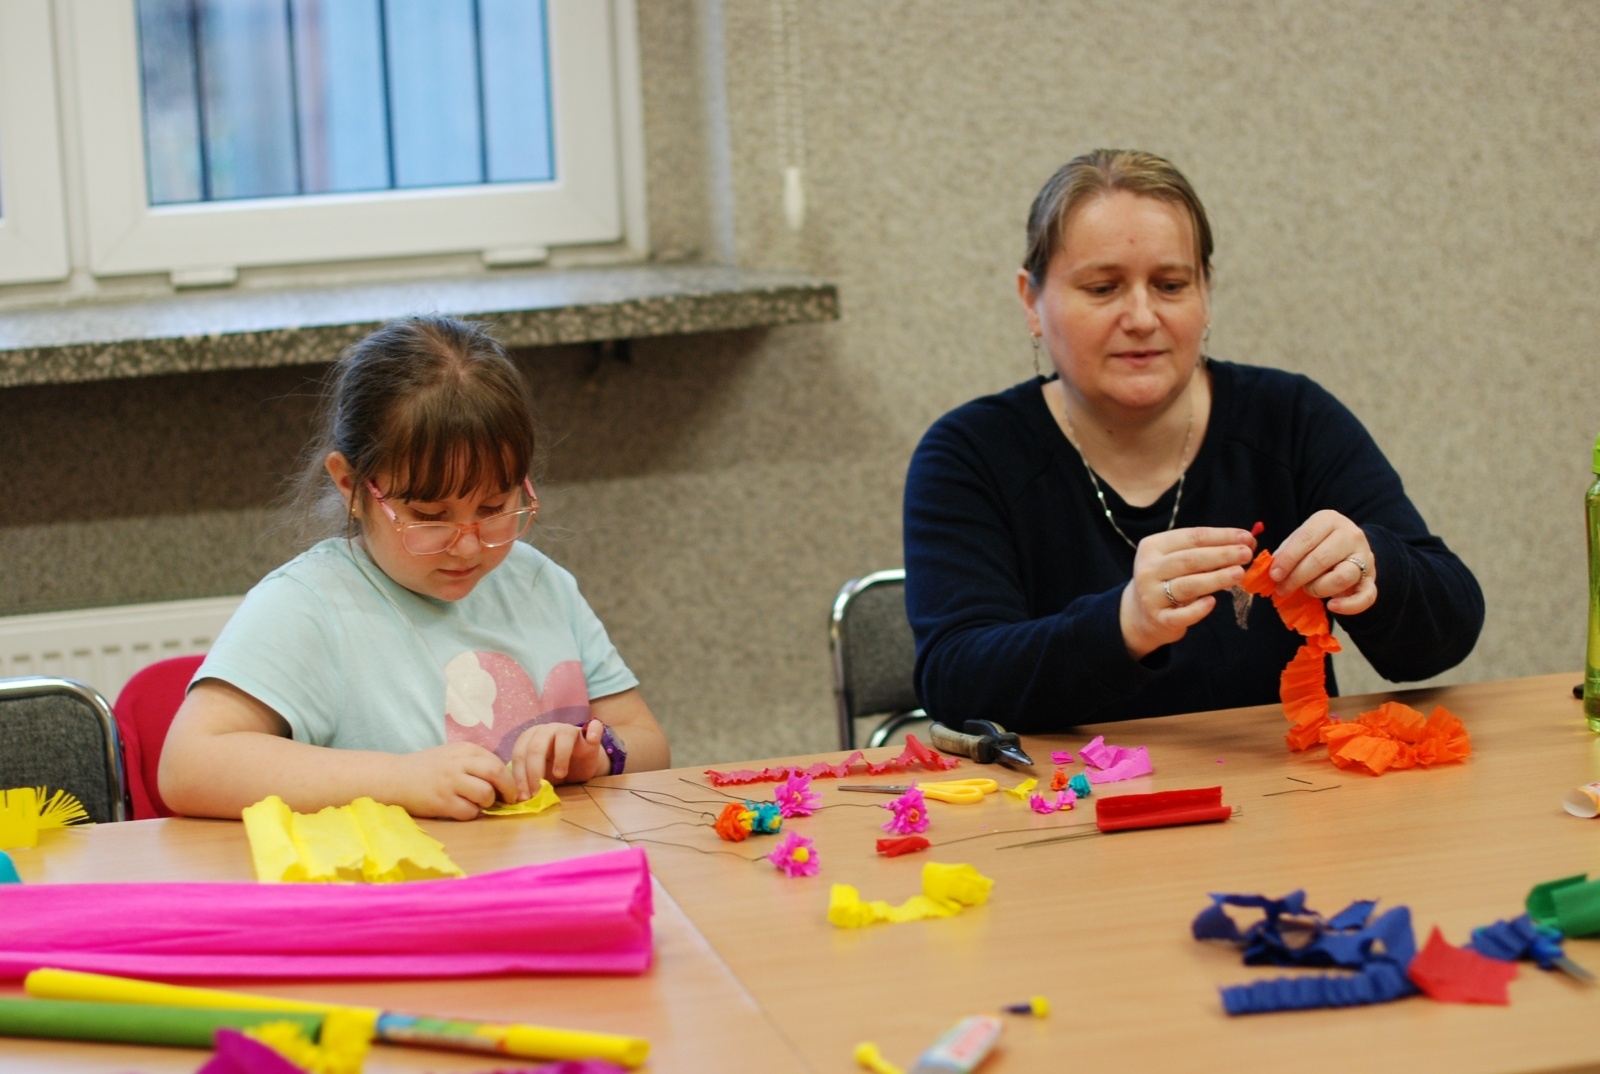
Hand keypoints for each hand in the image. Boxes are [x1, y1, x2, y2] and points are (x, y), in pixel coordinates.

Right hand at [392, 742, 517, 819]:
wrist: (394, 778)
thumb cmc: (427, 768)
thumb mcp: (453, 756)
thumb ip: (476, 763)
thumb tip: (505, 779)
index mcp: (465, 749)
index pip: (497, 762)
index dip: (509, 778)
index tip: (511, 789)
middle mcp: (458, 763)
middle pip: (496, 773)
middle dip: (508, 789)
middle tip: (509, 799)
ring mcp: (450, 782)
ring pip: (485, 794)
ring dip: (488, 802)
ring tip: (479, 803)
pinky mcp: (441, 802)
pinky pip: (469, 812)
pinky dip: (471, 814)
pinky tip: (462, 810)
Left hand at [510, 719, 606, 796]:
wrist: (579, 764)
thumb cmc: (554, 769)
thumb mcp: (539, 776)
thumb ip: (529, 781)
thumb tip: (520, 798)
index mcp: (531, 737)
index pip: (520, 753)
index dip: (519, 776)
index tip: (524, 796)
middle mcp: (548, 730)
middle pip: (537, 746)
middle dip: (534, 771)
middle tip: (536, 792)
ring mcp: (569, 730)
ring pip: (564, 735)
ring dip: (560, 757)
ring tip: (560, 775)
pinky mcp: (589, 736)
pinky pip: (594, 727)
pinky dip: (594, 731)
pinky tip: (592, 739)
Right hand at [1120, 526, 1256, 659]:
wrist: (1141, 613)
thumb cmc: (1168, 580)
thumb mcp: (1176, 559)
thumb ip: (1205, 551)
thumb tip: (1245, 543)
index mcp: (1153, 547)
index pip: (1192, 537)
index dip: (1222, 536)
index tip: (1247, 537)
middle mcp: (1148, 569)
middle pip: (1190, 559)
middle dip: (1222, 555)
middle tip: (1247, 554)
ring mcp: (1151, 595)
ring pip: (1187, 585)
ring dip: (1216, 578)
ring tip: (1239, 573)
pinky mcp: (1158, 619)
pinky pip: (1181, 615)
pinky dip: (1198, 609)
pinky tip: (1212, 602)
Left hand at [1268, 509, 1375, 615]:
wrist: (1349, 548)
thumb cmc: (1317, 544)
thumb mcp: (1302, 539)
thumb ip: (1288, 550)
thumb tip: (1273, 568)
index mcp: (1329, 520)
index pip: (1305, 538)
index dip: (1287, 559)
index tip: (1274, 575)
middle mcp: (1350, 535)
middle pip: (1321, 559)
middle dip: (1297, 577)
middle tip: (1282, 589)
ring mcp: (1364, 556)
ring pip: (1342, 577)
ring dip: (1317, 588)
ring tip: (1307, 589)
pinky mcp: (1372, 578)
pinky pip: (1366, 596)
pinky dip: (1349, 605)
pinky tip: (1332, 606)